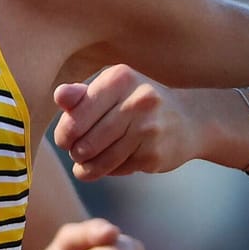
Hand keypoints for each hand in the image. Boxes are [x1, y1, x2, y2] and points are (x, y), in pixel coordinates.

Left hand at [53, 65, 197, 179]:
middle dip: (76, 152)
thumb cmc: (136, 102)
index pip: (77, 114)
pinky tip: (109, 166)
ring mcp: (149, 129)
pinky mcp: (156, 154)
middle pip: (87, 140)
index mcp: (119, 78)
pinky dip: (109, 171)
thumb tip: (59, 95)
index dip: (64, 133)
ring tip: (83, 169)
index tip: (64, 141)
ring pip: (103, 158)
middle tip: (75, 154)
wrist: (189, 120)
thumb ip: (81, 95)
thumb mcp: (112, 89)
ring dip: (88, 168)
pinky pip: (120, 168)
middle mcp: (137, 101)